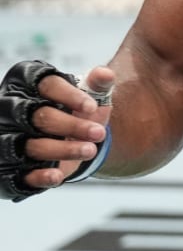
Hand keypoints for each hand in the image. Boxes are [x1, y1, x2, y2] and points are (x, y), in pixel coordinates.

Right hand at [1, 60, 109, 200]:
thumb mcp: (88, 96)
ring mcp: (8, 138)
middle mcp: (13, 110)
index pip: (48, 85)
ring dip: (63, 149)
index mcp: (30, 85)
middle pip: (41, 117)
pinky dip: (38, 176)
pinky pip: (20, 174)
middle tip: (99, 133)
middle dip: (72, 126)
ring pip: (33, 145)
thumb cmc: (74, 110)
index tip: (92, 107)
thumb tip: (105, 74)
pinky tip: (57, 175)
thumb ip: (97, 85)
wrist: (69, 138)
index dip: (70, 96)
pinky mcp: (11, 167)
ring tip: (90, 150)